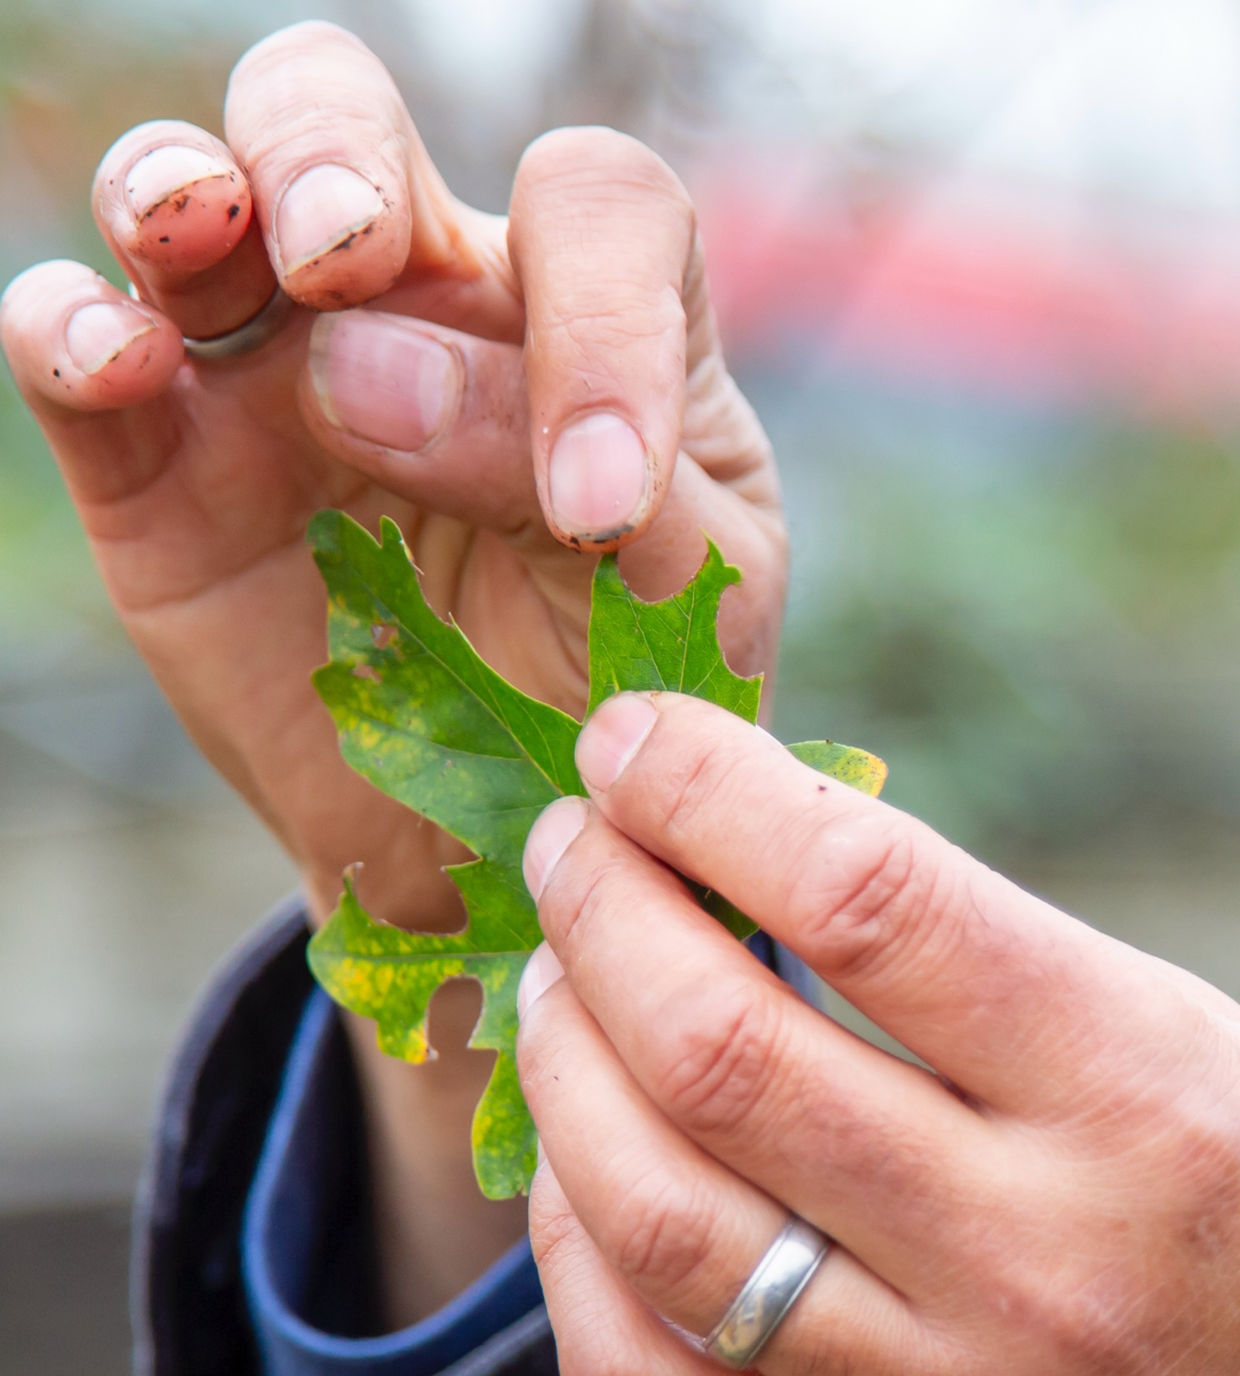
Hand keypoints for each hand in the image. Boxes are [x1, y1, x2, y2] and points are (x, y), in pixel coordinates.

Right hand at [1, 24, 785, 1315]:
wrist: (500, 897)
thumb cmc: (622, 804)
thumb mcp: (688, 724)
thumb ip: (680, 642)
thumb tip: (628, 565)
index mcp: (630, 376)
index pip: (620, 241)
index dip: (603, 342)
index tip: (597, 520)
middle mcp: (471, 338)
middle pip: (420, 153)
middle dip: (378, 197)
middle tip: (351, 295)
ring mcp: (306, 373)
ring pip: (252, 179)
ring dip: (218, 190)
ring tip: (206, 283)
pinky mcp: (172, 449)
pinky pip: (110, 326)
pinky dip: (91, 321)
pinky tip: (94, 354)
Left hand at [513, 693, 1239, 1375]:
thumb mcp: (1224, 1059)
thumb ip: (1007, 978)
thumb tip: (775, 866)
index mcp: (1149, 1093)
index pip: (872, 899)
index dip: (712, 789)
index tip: (639, 739)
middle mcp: (1040, 1251)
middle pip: (726, 1051)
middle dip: (600, 912)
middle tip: (571, 846)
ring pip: (658, 1221)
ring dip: (565, 1072)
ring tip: (559, 994)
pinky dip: (578, 1257)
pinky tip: (586, 1176)